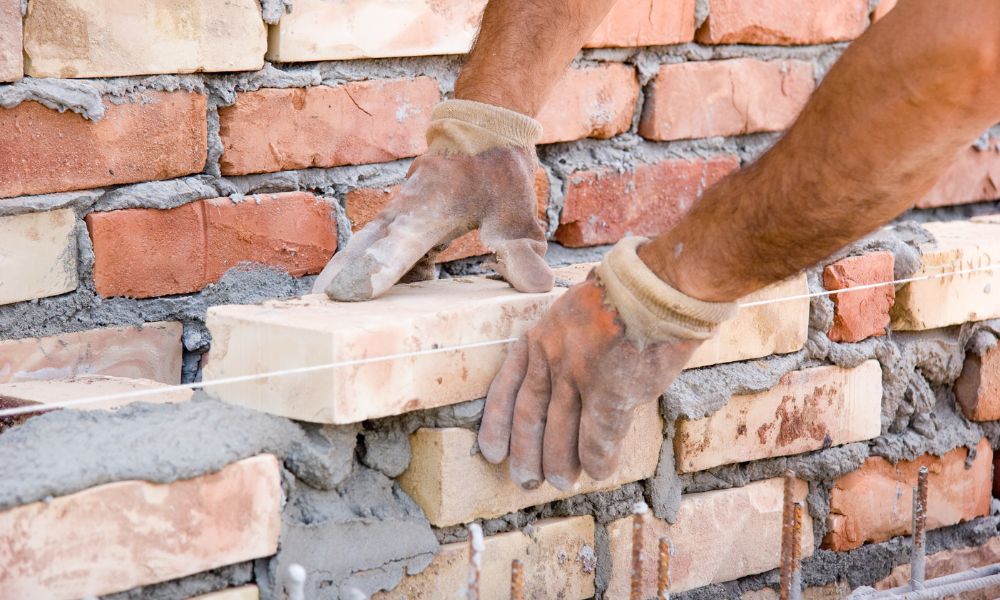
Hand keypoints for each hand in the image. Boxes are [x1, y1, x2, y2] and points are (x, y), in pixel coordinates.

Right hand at [313, 101, 552, 300]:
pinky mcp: (402, 220)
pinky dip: (373, 267)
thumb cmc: (496, 170)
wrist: (483, 129)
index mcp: (428, 210)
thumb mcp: (517, 212)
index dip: (374, 272)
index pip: (396, 247)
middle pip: (364, 247)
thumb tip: (537, 288)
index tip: (351, 293)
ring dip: (347, 270)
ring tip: (326, 305)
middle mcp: (404, 212)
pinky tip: (384, 297)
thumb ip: (521, 252)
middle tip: (316, 306)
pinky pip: (381, 246)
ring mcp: (398, 214)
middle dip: (340, 275)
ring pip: (366, 245)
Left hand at [477, 274, 702, 489]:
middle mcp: (551, 358)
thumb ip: (567, 346)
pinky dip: (597, 458)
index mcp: (540, 337)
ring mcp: (578, 377)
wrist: (656, 286)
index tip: (492, 452)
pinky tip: (599, 471)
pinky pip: (597, 437)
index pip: (507, 387)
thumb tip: (570, 381)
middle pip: (529, 416)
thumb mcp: (576, 312)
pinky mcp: (610, 393)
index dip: (498, 424)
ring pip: (559, 432)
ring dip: (560, 462)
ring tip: (562, 482)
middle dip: (526, 453)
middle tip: (525, 480)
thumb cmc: (625, 293)